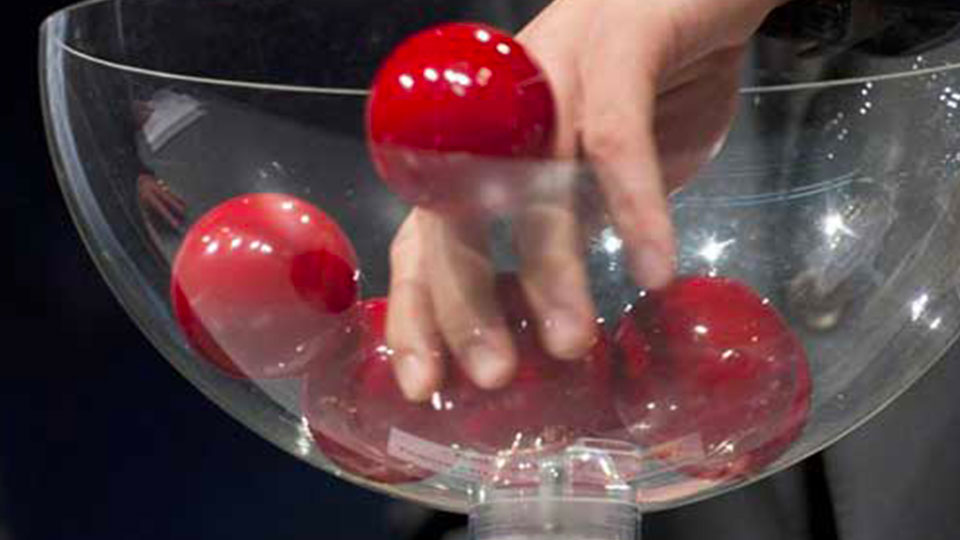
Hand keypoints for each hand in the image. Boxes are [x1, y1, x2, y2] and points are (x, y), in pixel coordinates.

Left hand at [385, 0, 781, 400]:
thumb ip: (557, 232)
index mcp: (485, 148)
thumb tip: (539, 316)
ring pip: (529, 181)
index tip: (426, 383)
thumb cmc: (639, 92)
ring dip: (548, 269)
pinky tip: (654, 268)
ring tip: (571, 342)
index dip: (418, 309)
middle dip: (464, 303)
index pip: (423, 235)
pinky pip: (615, 136)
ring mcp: (549, 74)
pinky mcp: (617, 46)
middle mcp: (499, 113)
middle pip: (452, 214)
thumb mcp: (586, 179)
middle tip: (490, 377)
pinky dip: (634, 206)